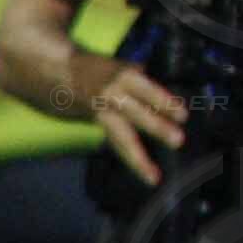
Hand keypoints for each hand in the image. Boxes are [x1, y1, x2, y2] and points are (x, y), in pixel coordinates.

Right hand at [75, 57, 188, 186]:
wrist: (59, 74)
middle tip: (178, 140)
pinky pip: (117, 144)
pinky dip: (132, 158)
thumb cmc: (104, 69)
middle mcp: (111, 97)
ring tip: (153, 176)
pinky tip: (145, 173)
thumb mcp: (124, 66)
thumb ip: (146, 79)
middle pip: (136, 115)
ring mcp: (103, 114)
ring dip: (138, 159)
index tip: (182, 115)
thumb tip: (175, 94)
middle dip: (157, 128)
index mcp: (123, 77)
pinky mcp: (97, 127)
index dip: (163, 101)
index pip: (146, 90)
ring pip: (121, 139)